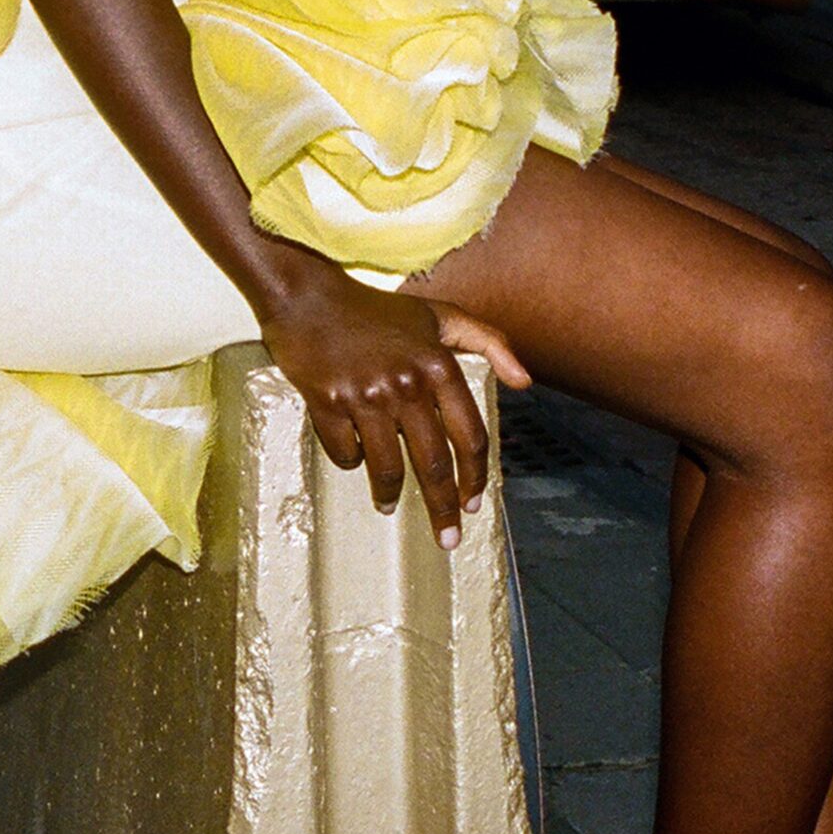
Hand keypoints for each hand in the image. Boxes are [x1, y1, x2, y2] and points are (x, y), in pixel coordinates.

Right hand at [259, 267, 530, 548]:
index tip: (473, 504)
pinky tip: (353, 456)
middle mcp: (406, 384)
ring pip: (387, 468)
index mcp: (437, 365)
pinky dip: (350, 461)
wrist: (307, 295)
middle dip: (443, 509)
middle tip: (446, 538)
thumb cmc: (375, 309)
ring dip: (389, 495)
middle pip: (433, 465)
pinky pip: (345, 453)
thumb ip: (487, 341)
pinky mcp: (328, 402)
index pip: (469, 437)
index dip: (475, 477)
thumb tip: (525, 382)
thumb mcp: (437, 314)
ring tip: (387, 505)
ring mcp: (366, 395)